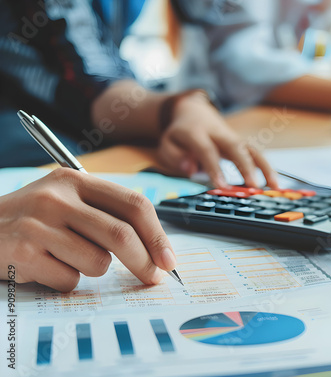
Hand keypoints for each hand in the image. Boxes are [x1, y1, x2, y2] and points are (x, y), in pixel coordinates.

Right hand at [0, 168, 175, 291]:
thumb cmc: (34, 218)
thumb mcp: (67, 200)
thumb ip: (106, 214)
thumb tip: (155, 248)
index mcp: (75, 180)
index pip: (133, 204)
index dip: (158, 234)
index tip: (169, 259)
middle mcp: (57, 198)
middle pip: (121, 235)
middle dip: (144, 262)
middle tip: (153, 277)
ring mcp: (38, 225)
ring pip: (97, 262)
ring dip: (93, 268)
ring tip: (68, 256)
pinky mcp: (22, 253)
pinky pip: (69, 279)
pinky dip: (66, 280)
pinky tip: (47, 266)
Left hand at [157, 91, 278, 188]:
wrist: (194, 113)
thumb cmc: (179, 135)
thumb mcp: (167, 144)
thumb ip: (174, 157)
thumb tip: (190, 169)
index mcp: (197, 132)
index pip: (207, 150)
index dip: (215, 167)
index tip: (222, 186)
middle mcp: (219, 133)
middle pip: (235, 147)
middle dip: (246, 167)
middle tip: (253, 186)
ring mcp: (233, 137)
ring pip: (251, 149)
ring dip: (264, 167)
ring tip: (274, 187)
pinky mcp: (242, 144)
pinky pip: (257, 154)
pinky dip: (267, 168)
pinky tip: (275, 184)